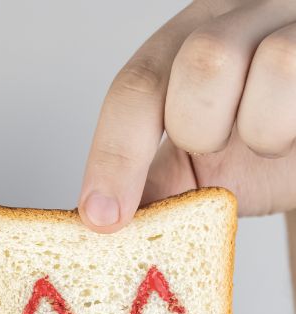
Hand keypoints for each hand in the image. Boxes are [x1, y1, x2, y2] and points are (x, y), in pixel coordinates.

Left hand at [78, 0, 295, 232]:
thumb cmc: (258, 157)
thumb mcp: (199, 171)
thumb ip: (156, 190)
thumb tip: (103, 226)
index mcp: (183, 48)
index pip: (136, 87)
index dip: (114, 155)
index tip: (102, 218)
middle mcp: (233, 20)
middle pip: (201, 60)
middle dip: (201, 127)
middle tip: (216, 149)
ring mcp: (287, 24)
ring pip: (273, 62)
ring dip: (265, 128)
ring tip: (270, 144)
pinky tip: (295, 134)